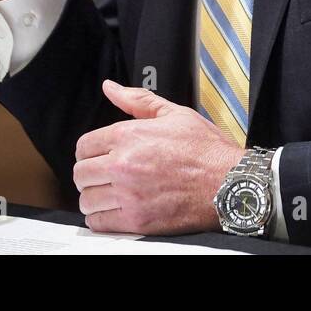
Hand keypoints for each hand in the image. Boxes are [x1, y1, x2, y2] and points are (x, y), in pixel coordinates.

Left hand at [74, 80, 244, 234]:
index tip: (98, 157)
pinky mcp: (137, 220)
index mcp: (128, 135)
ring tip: (108, 195)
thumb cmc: (206, 150)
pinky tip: (114, 211)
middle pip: (80, 174)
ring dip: (94, 198)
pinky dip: (101, 219)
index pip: (83, 146)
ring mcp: (128, 194)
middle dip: (89, 175)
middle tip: (103, 176)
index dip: (89, 152)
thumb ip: (136, 100)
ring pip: (87, 200)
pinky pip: (99, 223)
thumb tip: (110, 88)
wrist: (229, 183)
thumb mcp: (174, 113)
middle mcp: (123, 164)